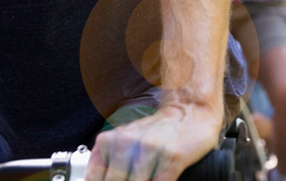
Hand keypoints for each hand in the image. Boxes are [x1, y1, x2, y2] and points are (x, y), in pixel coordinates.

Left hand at [86, 103, 219, 180]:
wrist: (191, 112)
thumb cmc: (157, 131)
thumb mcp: (124, 140)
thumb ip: (108, 162)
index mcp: (110, 141)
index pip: (94, 177)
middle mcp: (127, 143)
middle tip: (134, 179)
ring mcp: (150, 150)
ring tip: (146, 178)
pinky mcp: (172, 159)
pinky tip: (158, 180)